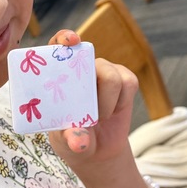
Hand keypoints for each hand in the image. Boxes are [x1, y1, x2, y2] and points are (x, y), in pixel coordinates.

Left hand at [45, 28, 139, 174]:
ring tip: (98, 118)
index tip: (71, 41)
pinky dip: (121, 102)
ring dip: (105, 102)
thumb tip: (79, 142)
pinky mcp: (125, 79)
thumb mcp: (65, 141)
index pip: (58, 45)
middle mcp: (82, 67)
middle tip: (86, 98)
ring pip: (111, 76)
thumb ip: (71, 139)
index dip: (64, 38)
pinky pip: (128, 83)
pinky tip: (112, 112)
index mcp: (59, 74)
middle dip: (88, 71)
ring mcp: (105, 71)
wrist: (96, 149)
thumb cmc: (71, 137)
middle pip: (88, 57)